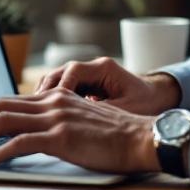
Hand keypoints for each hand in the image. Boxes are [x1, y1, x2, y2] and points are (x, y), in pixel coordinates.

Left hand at [0, 88, 158, 172]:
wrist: (141, 138)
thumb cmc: (116, 136)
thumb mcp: (82, 121)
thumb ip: (58, 121)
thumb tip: (33, 135)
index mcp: (56, 96)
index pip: (9, 101)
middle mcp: (52, 101)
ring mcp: (55, 118)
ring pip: (2, 121)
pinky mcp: (60, 137)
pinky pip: (17, 143)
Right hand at [33, 57, 181, 114]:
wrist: (156, 100)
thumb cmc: (145, 105)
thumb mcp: (125, 110)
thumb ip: (102, 112)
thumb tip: (78, 121)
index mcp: (105, 69)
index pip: (74, 71)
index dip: (59, 88)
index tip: (51, 105)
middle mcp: (94, 68)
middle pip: (59, 73)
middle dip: (44, 92)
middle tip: (32, 110)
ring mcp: (88, 76)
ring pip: (57, 81)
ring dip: (45, 96)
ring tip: (34, 115)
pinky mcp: (86, 86)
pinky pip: (63, 90)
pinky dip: (52, 101)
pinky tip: (44, 117)